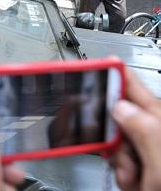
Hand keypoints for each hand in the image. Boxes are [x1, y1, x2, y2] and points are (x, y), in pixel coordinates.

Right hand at [110, 69, 160, 190]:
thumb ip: (142, 130)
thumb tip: (121, 106)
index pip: (132, 85)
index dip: (111, 73)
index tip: (91, 67)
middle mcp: (158, 129)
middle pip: (119, 119)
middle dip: (115, 142)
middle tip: (127, 161)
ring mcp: (154, 146)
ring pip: (120, 144)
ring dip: (123, 166)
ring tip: (140, 182)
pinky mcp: (151, 162)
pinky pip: (126, 162)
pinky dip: (128, 176)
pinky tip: (140, 184)